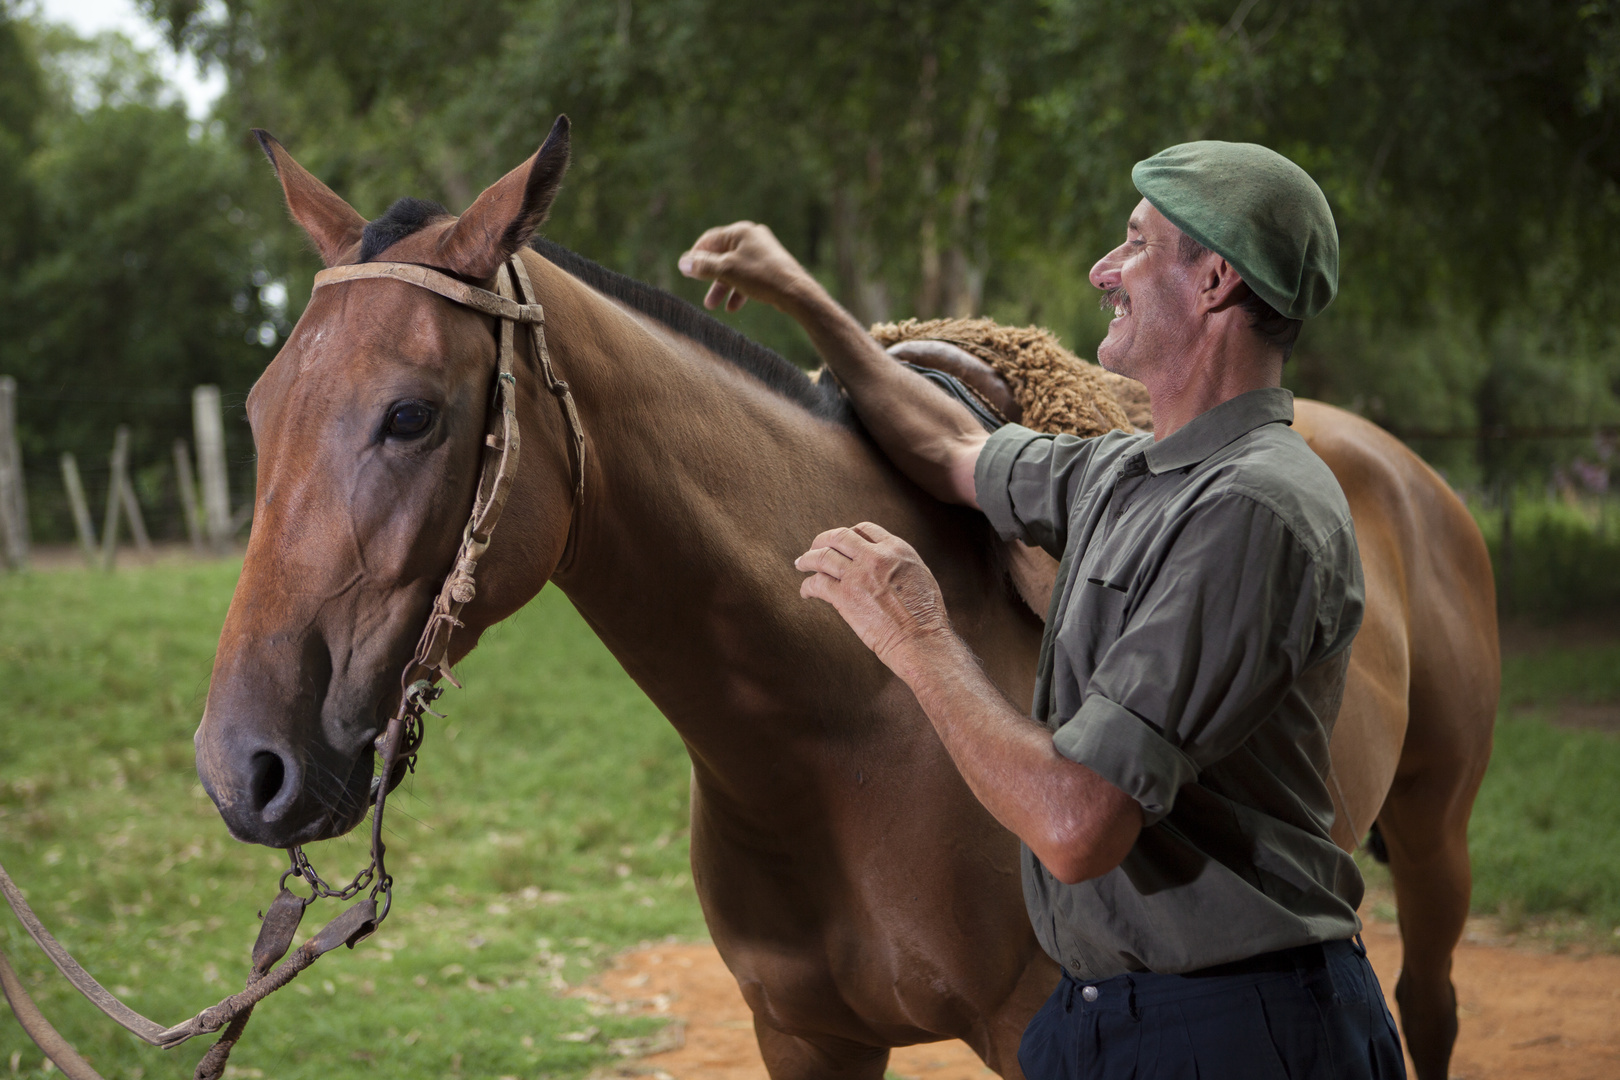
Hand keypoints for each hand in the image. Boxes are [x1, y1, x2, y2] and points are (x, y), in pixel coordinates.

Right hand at [678, 221, 818, 313]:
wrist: (795, 291)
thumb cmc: (760, 276)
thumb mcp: (727, 270)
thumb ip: (703, 266)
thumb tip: (682, 263)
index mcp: (740, 231)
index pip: (710, 240)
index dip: (696, 255)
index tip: (685, 270)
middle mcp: (751, 238)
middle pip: (722, 256)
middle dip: (709, 277)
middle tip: (697, 288)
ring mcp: (762, 252)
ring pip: (734, 269)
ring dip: (722, 287)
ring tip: (713, 306)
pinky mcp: (770, 266)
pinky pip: (748, 276)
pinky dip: (738, 289)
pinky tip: (733, 307)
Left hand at [794, 522, 951, 668]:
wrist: (921, 640)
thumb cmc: (925, 616)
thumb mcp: (919, 575)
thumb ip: (898, 563)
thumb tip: (883, 564)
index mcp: (896, 549)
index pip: (864, 529)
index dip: (849, 534)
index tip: (840, 543)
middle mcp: (874, 556)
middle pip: (839, 537)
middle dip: (822, 540)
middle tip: (814, 548)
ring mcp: (857, 575)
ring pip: (822, 556)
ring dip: (807, 559)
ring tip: (801, 564)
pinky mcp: (844, 597)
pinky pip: (817, 584)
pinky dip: (807, 586)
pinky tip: (806, 592)